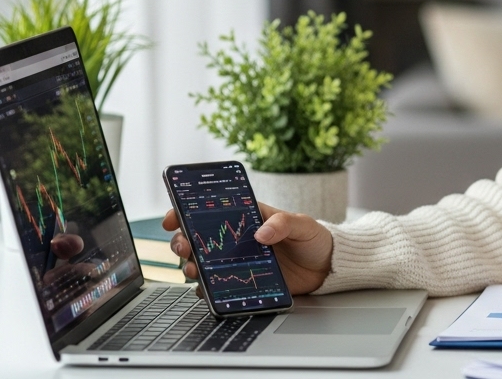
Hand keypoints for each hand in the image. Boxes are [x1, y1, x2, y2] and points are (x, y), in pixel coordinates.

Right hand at [164, 203, 333, 295]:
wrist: (327, 267)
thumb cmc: (314, 239)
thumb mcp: (302, 224)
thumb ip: (283, 223)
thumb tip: (261, 233)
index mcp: (248, 217)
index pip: (211, 211)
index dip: (186, 212)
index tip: (173, 217)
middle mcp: (237, 239)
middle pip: (200, 239)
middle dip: (183, 242)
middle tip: (183, 248)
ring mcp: (238, 262)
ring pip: (204, 264)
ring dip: (191, 266)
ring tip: (193, 270)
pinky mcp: (243, 282)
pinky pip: (217, 287)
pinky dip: (207, 290)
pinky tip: (206, 291)